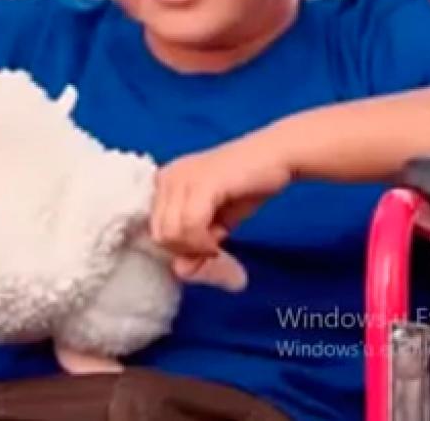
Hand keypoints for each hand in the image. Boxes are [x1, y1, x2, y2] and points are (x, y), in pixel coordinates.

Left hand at [150, 132, 293, 275]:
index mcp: (164, 184)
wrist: (275, 157)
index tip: (203, 251)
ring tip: (219, 240)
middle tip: (214, 247)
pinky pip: (190, 225)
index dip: (178, 248)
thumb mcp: (215, 224)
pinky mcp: (201, 182)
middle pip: (160, 234)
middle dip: (187, 250)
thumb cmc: (245, 188)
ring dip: (197, 247)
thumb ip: (195, 246)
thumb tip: (181, 272)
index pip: (153, 230)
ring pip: (172, 233)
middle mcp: (166, 178)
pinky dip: (204, 241)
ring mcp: (181, 178)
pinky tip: (221, 237)